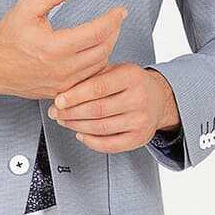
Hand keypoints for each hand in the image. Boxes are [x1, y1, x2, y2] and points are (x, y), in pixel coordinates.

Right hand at [0, 0, 126, 99]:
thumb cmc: (8, 37)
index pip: (96, 32)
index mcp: (54, 47)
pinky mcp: (62, 92)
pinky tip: (97, 52)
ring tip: (108, 33)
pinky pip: (90, 80)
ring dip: (108, 48)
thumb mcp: (26, 7)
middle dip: (114, 32)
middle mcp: (62, 69)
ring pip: (99, 66)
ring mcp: (63, 84)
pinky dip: (98, 65)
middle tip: (116, 20)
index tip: (121, 10)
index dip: (113, 19)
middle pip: (103, 49)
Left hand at [48, 63, 180, 151]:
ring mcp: (141, 120)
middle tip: (55, 112)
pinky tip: (81, 134)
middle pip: (97, 110)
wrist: (158, 98)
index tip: (59, 100)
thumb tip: (62, 87)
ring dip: (76, 126)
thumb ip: (93, 76)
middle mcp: (139, 98)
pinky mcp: (139, 138)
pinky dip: (91, 142)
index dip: (75, 96)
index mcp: (132, 76)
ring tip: (64, 121)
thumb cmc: (130, 83)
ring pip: (101, 128)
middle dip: (71, 113)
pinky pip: (110, 144)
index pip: (98, 87)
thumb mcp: (115, 70)